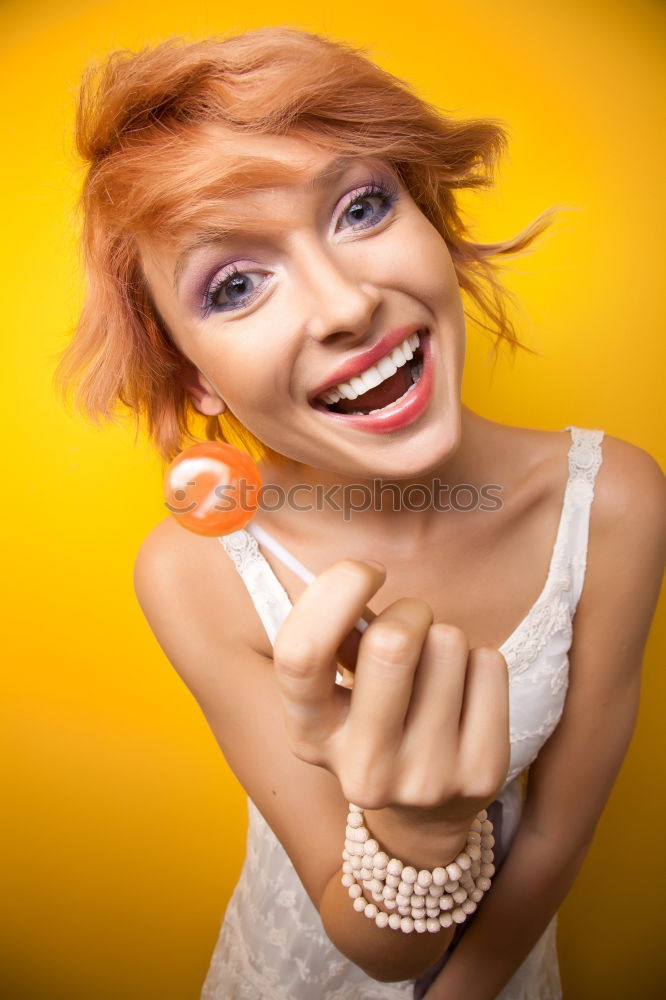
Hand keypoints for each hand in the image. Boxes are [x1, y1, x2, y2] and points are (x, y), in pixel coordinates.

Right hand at [273, 560, 509, 847]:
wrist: (423, 815)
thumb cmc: (372, 721)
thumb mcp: (336, 690)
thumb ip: (335, 638)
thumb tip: (358, 577)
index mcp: (309, 737)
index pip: (301, 654)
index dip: (334, 592)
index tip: (366, 571)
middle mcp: (362, 769)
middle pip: (392, 642)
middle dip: (408, 611)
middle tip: (411, 625)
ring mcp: (425, 778)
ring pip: (448, 644)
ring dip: (444, 640)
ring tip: (435, 673)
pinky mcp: (481, 774)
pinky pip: (489, 665)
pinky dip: (478, 663)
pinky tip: (464, 695)